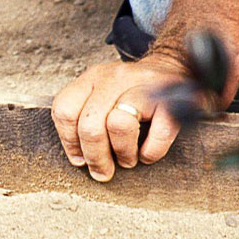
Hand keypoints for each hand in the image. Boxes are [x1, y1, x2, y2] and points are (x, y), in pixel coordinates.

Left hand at [50, 55, 194, 181]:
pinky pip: (159, 132)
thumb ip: (85, 119)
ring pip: (119, 125)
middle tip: (103, 171)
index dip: (69, 142)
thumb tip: (80, 160)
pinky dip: (152, 151)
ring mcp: (142, 85)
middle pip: (89, 125)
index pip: (64, 111)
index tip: (80, 160)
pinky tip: (148, 154)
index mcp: (90, 79)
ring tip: (127, 160)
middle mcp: (113, 79)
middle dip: (95, 157)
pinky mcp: (171, 98)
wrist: (174, 67)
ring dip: (122, 153)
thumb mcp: (101, 96)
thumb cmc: (132, 92)